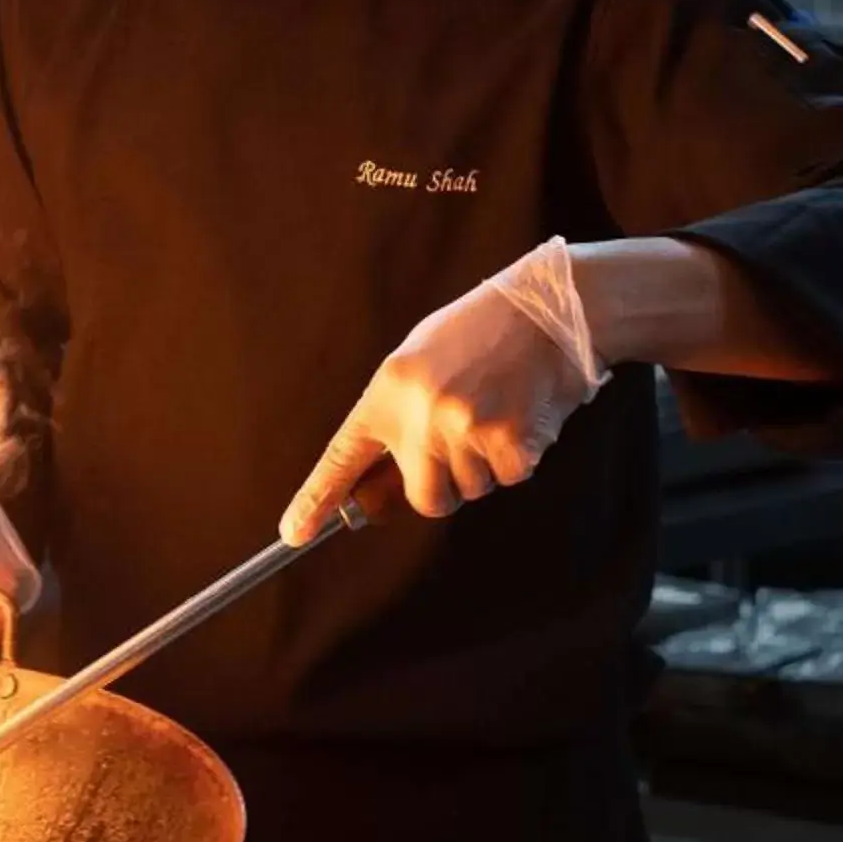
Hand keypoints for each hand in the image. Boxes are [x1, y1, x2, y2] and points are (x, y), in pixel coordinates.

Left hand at [282, 236, 606, 542]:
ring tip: (496, 408)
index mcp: (388, 390)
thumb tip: (383, 490)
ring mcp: (464, 431)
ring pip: (469, 490)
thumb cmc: (480, 336)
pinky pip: (508, 478)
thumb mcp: (420, 364)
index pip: (343, 457)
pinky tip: (522, 412)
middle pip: (423, 498)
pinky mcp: (509, 443)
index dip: (317, 499)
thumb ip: (399, 420)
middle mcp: (420, 415)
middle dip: (442, 486)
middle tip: (463, 443)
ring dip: (484, 465)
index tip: (293, 533)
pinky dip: (518, 457)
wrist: (549, 307)